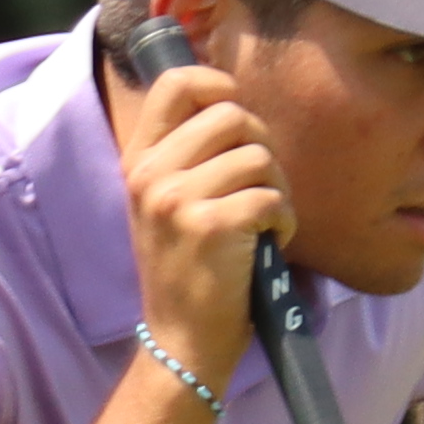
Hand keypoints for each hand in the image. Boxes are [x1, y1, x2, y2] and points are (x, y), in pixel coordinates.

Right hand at [120, 54, 288, 384]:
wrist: (182, 340)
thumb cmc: (189, 268)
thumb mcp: (166, 203)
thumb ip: (188, 153)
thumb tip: (233, 101)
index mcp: (139, 161)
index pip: (176, 83)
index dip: (219, 84)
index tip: (239, 122)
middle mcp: (151, 175)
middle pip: (233, 114)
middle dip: (261, 147)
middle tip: (258, 187)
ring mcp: (176, 200)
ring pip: (260, 156)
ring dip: (277, 189)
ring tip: (263, 223)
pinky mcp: (211, 226)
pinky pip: (272, 198)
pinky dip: (284, 222)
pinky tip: (268, 245)